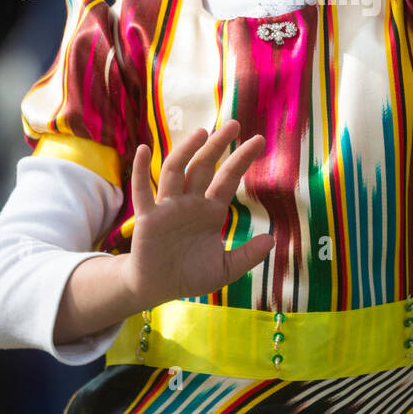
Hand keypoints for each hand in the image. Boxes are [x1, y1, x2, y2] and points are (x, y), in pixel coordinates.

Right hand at [125, 120, 273, 304]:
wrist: (157, 288)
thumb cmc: (189, 275)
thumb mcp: (225, 269)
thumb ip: (247, 256)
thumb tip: (271, 240)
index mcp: (210, 210)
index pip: (228, 178)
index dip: (242, 159)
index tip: (258, 140)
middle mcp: (190, 202)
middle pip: (203, 166)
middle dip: (218, 145)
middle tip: (234, 124)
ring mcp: (167, 207)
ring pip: (176, 171)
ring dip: (186, 151)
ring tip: (201, 133)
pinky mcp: (147, 217)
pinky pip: (142, 191)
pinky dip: (140, 170)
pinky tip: (143, 150)